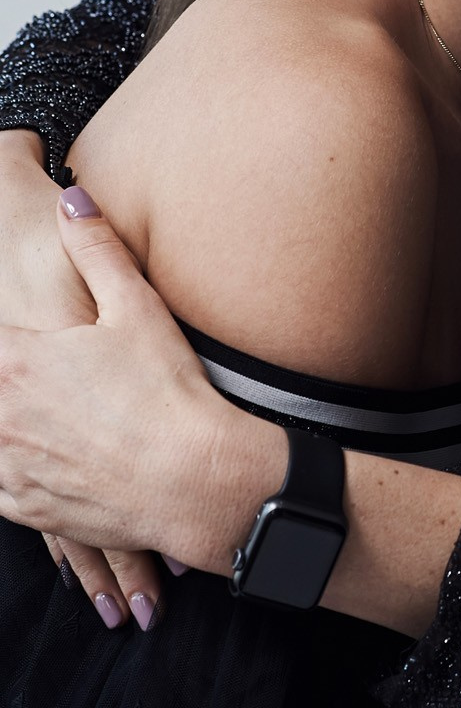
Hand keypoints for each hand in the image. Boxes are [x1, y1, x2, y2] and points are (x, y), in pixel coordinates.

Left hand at [0, 140, 168, 623]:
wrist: (194, 481)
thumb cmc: (169, 395)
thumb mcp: (138, 307)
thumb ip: (97, 248)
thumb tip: (74, 201)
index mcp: (18, 360)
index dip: (0, 334)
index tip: (9, 337)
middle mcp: (1, 416)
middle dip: (1, 376)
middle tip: (22, 372)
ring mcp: (10, 467)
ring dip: (0, 424)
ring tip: (18, 410)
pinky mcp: (27, 506)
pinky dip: (1, 469)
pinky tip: (18, 454)